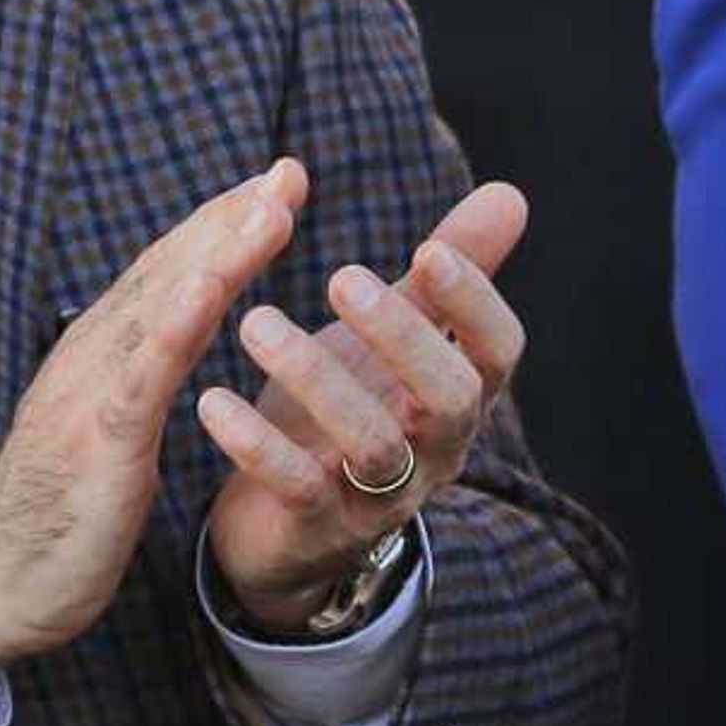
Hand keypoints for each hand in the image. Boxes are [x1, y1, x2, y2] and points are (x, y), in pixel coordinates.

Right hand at [0, 160, 305, 689]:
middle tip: (290, 171)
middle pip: (172, 269)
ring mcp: (93, 391)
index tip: (278, 182)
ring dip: (218, 253)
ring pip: (162, 307)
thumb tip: (181, 319)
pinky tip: (210, 291)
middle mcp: (96, 353)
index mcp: (105, 350)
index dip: (224, 222)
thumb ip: (143, 367)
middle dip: (232, 216)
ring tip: (268, 208)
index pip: (172, 270)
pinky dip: (175, 326)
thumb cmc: (63, 506)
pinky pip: (141, 376)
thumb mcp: (115, 421)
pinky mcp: (98, 440)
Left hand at [200, 180, 531, 627]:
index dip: (474, 304)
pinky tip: (213, 400)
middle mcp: (435, 452)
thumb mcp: (396, 339)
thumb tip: (511, 193)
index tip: (428, 249)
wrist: (284, 527)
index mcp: (458, 397)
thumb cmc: (351, 409)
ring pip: (373, 443)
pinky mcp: (319, 532)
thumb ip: (447, 276)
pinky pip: (300, 490)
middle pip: (451, 399)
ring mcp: (381, 498)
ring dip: (318, 379)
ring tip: (255, 322)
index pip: (500, 353)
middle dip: (402, 336)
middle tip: (340, 275)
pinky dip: (258, 446)